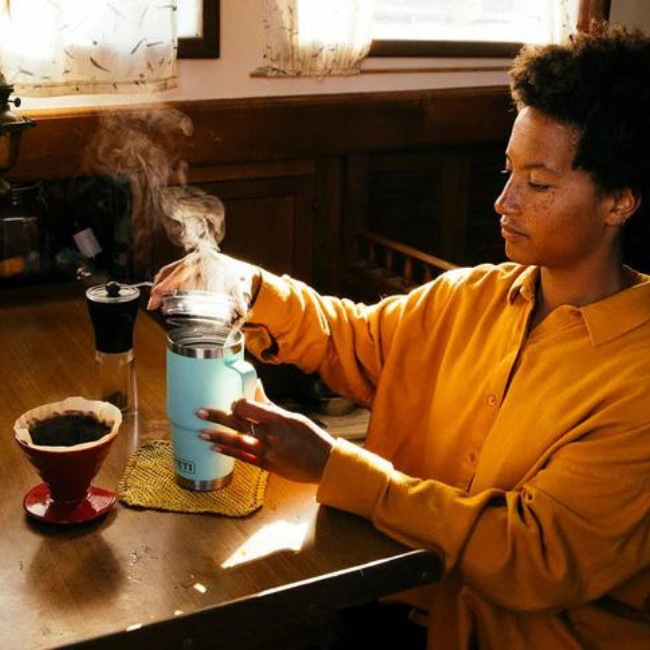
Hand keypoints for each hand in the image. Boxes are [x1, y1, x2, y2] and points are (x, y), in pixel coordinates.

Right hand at [147, 249, 260, 316]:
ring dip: (158, 286)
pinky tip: (160, 294)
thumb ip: (238, 298)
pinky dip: (162, 282)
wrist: (233, 265)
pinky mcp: (183, 264)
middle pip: (169, 272)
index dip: (167, 284)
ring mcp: (186, 260)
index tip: (159, 295)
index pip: (180, 272)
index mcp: (202, 262)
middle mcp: (192, 259)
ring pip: (166, 271)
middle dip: (158, 289)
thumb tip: (243, 312)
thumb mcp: (236, 285)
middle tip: (152, 305)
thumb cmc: (232, 274)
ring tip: (154, 303)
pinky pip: (169, 271)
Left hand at [196, 393, 334, 483]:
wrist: (325, 464)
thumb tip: (256, 386)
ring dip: (217, 436)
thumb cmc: (312, 438)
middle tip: (200, 412)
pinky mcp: (267, 466)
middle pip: (238, 423)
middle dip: (217, 417)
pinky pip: (243, 457)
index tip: (231, 402)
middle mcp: (271, 435)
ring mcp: (268, 452)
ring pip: (236, 442)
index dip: (236, 404)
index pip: (249, 408)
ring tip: (200, 432)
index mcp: (279, 419)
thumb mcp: (294, 418)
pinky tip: (215, 447)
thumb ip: (270, 405)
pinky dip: (228, 451)